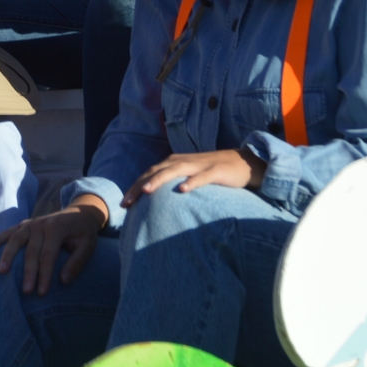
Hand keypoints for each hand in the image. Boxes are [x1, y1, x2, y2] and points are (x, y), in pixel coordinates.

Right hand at [0, 200, 107, 295]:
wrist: (79, 212)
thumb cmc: (84, 233)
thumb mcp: (88, 246)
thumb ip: (77, 262)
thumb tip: (63, 281)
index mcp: (56, 229)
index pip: (47, 255)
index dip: (44, 274)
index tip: (41, 293)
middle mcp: (40, 224)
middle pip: (31, 250)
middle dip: (28, 272)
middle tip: (26, 291)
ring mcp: (30, 223)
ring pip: (15, 239)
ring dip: (7, 255)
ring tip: (1, 271)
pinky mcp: (24, 225)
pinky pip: (8, 232)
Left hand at [126, 149, 265, 204]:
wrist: (242, 163)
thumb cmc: (212, 173)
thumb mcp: (188, 177)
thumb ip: (173, 184)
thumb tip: (154, 204)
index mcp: (174, 163)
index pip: (149, 174)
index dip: (135, 187)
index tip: (123, 205)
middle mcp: (183, 161)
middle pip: (156, 172)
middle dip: (139, 186)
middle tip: (126, 203)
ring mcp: (199, 165)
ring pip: (175, 170)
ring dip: (159, 179)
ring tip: (146, 191)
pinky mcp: (216, 171)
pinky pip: (202, 177)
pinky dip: (191, 182)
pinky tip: (182, 189)